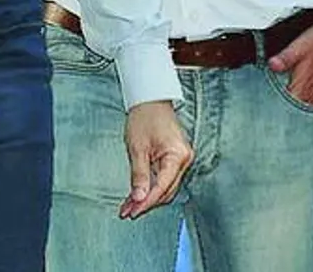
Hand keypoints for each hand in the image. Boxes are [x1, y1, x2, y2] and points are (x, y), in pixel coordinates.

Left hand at [119, 101, 191, 218]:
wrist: (151, 100)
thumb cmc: (145, 118)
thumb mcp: (137, 148)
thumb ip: (139, 175)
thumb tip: (138, 198)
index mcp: (177, 155)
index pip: (162, 187)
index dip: (146, 202)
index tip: (132, 212)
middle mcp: (184, 159)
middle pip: (167, 191)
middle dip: (147, 203)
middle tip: (127, 212)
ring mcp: (181, 159)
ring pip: (166, 187)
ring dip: (149, 197)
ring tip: (129, 205)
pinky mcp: (175, 158)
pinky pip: (165, 178)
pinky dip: (152, 187)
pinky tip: (138, 194)